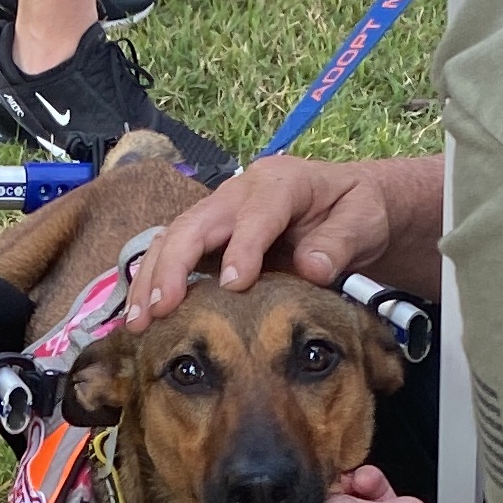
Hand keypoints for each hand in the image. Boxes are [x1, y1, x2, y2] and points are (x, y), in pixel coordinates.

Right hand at [126, 154, 443, 330]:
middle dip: (173, 267)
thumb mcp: (364, 221)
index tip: (234, 285)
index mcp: (281, 182)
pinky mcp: (209, 235)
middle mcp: (240, 192)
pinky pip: (172, 252)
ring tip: (137, 320)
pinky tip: (142, 313)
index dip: (243, 247)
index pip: (256, 214)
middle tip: (161, 310)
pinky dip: (154, 281)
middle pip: (195, 224)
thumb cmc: (358, 212)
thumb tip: (312, 268)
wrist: (351, 207)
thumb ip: (340, 243)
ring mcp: (219, 212)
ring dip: (151, 279)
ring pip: (172, 238)